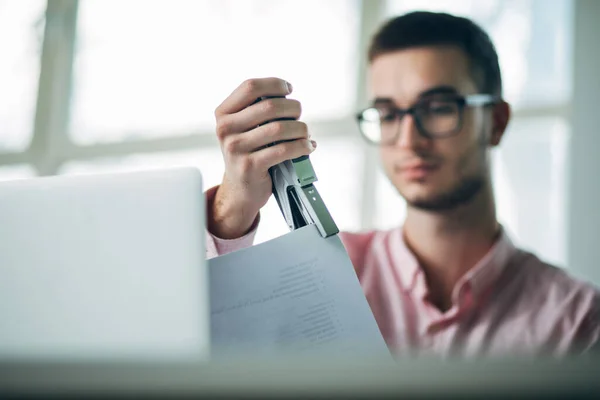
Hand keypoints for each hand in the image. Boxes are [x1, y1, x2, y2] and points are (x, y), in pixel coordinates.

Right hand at [208, 78, 316, 238]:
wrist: (240, 190)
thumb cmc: (249, 153)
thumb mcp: (244, 128)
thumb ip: (258, 110)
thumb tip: (289, 98)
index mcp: (223, 114)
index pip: (250, 87)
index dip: (274, 84)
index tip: (289, 90)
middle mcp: (225, 129)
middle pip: (269, 106)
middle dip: (293, 108)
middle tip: (299, 116)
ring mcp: (236, 149)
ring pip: (280, 128)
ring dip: (301, 129)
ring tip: (306, 134)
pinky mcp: (249, 167)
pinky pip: (283, 150)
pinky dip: (302, 146)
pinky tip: (308, 147)